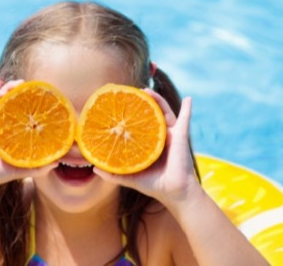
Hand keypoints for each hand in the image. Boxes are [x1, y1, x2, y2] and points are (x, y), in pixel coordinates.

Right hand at [0, 79, 57, 192]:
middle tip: (17, 86)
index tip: (29, 90)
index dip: (20, 96)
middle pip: (1, 97)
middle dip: (9, 87)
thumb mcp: (22, 168)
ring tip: (1, 90)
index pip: (14, 105)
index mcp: (7, 127)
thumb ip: (39, 166)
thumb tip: (57, 163)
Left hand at [94, 89, 198, 206]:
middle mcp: (160, 137)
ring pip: (165, 113)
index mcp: (150, 144)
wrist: (174, 192)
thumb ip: (113, 174)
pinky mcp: (181, 137)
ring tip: (148, 91)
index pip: (140, 125)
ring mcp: (172, 136)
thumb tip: (94, 169)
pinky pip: (185, 120)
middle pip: (151, 115)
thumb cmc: (154, 185)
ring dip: (158, 100)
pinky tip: (188, 99)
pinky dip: (187, 109)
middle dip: (143, 103)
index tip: (121, 104)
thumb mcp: (130, 177)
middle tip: (132, 93)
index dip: (132, 115)